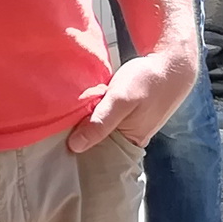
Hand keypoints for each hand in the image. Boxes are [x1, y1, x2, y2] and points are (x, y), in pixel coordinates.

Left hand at [65, 43, 197, 151]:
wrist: (170, 63)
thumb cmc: (149, 81)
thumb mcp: (122, 99)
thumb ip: (100, 122)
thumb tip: (75, 146)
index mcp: (129, 144)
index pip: (97, 158)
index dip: (77, 154)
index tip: (55, 149)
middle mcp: (126, 139)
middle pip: (95, 145)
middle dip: (77, 138)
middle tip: (52, 132)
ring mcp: (124, 126)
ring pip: (97, 130)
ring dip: (82, 124)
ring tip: (59, 121)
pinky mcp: (122, 113)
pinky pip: (101, 119)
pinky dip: (90, 114)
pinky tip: (78, 108)